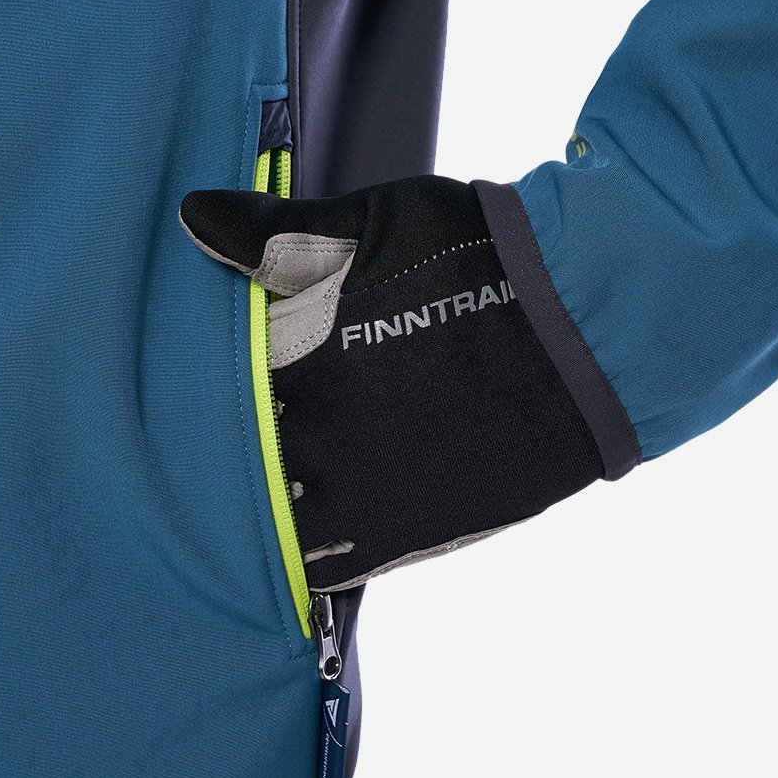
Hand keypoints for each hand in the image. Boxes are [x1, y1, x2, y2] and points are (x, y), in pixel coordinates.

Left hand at [180, 175, 603, 590]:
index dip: (199, 375)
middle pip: (238, 450)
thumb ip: (281, 230)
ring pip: (274, 513)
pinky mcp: (408, 529)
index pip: (216, 373)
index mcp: (305, 351)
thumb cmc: (481, 260)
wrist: (588, 331)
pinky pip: (329, 563)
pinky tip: (291, 539)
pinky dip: (302, 555)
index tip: (189, 380)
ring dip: (255, 502)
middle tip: (205, 442)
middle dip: (222, 440)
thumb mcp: (378, 224)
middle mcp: (326, 429)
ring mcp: (366, 488)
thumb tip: (190, 215)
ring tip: (246, 492)